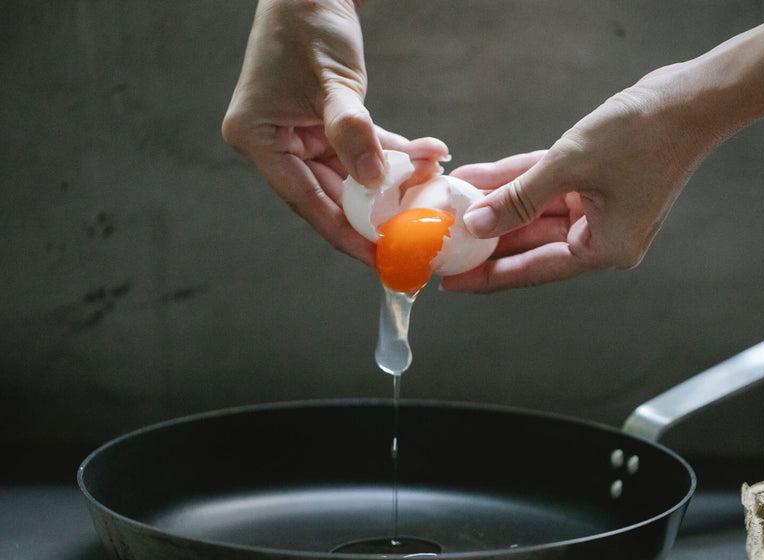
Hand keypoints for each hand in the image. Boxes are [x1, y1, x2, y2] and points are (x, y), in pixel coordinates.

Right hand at [221, 0, 447, 265]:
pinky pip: (364, 150)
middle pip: (331, 195)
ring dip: (395, 182)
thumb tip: (374, 182)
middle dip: (377, 213)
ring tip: (433, 191)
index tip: (378, 258)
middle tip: (415, 236)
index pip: (306, 200)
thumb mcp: (333, 82)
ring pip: (353, 176)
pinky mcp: (325, 125)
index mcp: (257, 138)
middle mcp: (274, 142)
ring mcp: (299, 135)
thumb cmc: (309, 24)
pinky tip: (430, 158)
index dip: (344, 233)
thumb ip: (353, 132)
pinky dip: (395, 155)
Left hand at [442, 64, 728, 292]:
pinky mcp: (598, 181)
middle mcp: (603, 236)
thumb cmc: (643, 137)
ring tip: (453, 205)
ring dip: (497, 205)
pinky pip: (548, 186)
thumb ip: (519, 198)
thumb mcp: (570, 167)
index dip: (489, 276)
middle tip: (444, 242)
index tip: (453, 281)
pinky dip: (518, 182)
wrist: (692, 99)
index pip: (534, 270)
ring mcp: (602, 208)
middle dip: (488, 237)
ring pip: (536, 211)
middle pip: (531, 243)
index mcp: (605, 249)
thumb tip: (478, 224)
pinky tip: (481, 179)